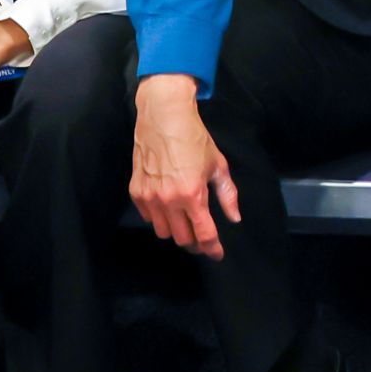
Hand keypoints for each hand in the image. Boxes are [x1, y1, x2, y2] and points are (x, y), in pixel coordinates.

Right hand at [132, 76, 243, 256]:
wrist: (164, 117)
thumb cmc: (194, 138)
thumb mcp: (217, 164)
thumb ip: (227, 194)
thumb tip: (234, 218)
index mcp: (192, 194)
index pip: (203, 234)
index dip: (212, 248)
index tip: (217, 254)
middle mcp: (169, 201)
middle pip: (182, 238)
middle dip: (195, 241)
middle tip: (202, 236)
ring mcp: (150, 198)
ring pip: (163, 232)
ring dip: (176, 231)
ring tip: (185, 221)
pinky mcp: (136, 192)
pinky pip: (148, 218)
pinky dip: (159, 218)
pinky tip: (168, 208)